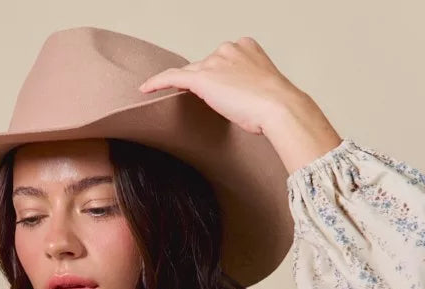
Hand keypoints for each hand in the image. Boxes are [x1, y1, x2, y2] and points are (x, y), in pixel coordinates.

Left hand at [138, 36, 307, 136]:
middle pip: (205, 67)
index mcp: (246, 46)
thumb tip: (237, 100)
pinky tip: (146, 89)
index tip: (224, 90)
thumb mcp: (262, 88)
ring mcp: (214, 62)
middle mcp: (228, 49)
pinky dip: (158, 83)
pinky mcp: (202, 78)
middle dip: (209, 85)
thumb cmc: (275, 105)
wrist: (278, 107)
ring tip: (210, 105)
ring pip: (192, 75)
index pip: (222, 61)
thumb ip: (245, 85)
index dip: (221, 78)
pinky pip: (173, 78)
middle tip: (224, 104)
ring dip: (195, 90)